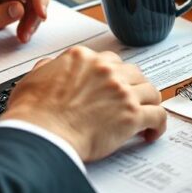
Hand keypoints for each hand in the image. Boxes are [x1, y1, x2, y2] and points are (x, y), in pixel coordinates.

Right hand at [0, 46, 166, 161]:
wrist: (42, 134)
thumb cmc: (34, 113)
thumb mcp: (33, 79)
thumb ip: (47, 68)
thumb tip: (49, 67)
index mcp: (83, 58)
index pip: (109, 60)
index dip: (113, 75)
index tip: (114, 85)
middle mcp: (105, 70)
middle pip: (133, 72)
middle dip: (132, 86)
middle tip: (129, 99)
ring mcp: (121, 91)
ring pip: (150, 90)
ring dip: (148, 102)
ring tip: (145, 114)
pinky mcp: (132, 115)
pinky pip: (158, 115)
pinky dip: (158, 124)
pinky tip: (151, 132)